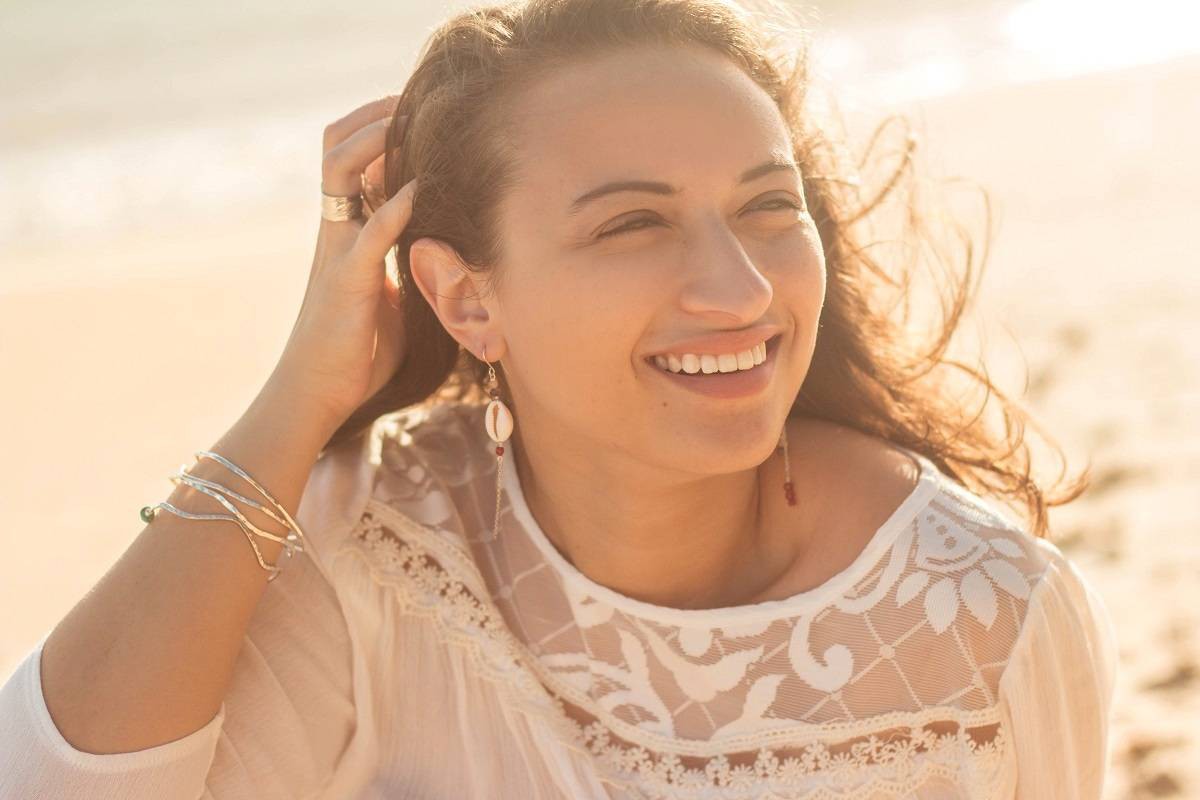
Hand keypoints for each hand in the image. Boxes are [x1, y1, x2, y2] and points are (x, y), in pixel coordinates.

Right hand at [266, 96, 416, 431]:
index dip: (377, 129)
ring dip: (376, 141)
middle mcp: (334, 232)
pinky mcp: (348, 283)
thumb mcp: (385, 295)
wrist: (316, 397)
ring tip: (410, 121)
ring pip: (341, 173)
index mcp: (343, 233)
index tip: (414, 110)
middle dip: (372, 116)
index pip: (348, 160)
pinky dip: (395, 207)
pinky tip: (422, 190)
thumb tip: (437, 246)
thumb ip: (401, 263)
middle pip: (336, 148)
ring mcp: (337, 253)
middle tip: (411, 98)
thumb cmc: (355, 352)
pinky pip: (369, 233)